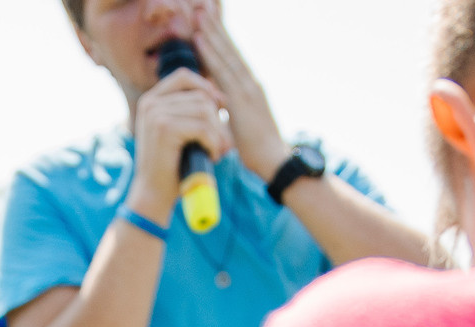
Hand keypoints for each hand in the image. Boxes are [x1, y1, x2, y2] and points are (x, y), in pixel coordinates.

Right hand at [129, 67, 232, 217]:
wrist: (153, 195)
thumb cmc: (171, 166)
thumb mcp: (179, 133)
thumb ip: (190, 112)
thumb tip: (220, 96)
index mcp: (151, 100)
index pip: (184, 76)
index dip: (207, 87)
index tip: (221, 108)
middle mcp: (151, 102)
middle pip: (200, 95)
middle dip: (218, 119)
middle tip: (223, 143)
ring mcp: (155, 114)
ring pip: (204, 110)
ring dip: (218, 133)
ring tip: (218, 151)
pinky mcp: (164, 129)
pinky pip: (203, 128)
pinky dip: (214, 143)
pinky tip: (213, 157)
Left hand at [192, 12, 288, 177]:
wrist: (275, 162)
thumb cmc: (258, 151)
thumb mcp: (240, 126)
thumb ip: (229, 112)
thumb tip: (215, 109)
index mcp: (250, 88)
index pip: (232, 59)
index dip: (220, 40)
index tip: (207, 23)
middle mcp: (250, 82)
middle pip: (229, 49)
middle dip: (215, 27)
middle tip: (202, 7)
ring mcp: (247, 88)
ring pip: (225, 54)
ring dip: (211, 32)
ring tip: (199, 13)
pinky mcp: (242, 98)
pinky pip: (222, 71)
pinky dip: (210, 53)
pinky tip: (199, 39)